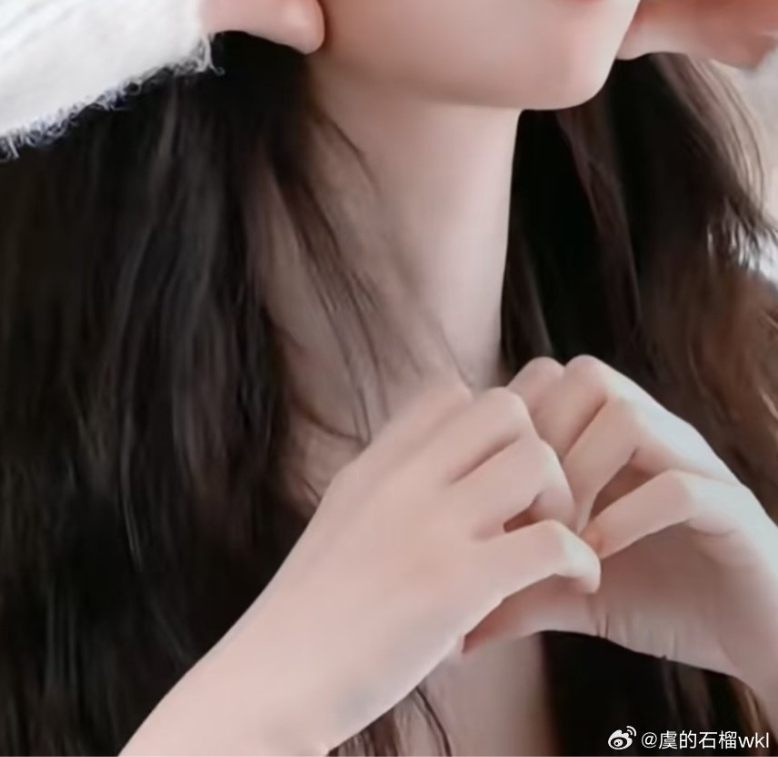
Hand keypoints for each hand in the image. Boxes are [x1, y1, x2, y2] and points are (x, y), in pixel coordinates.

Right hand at [122, 380, 599, 755]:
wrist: (271, 685)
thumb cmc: (308, 626)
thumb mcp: (339, 527)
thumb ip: (386, 495)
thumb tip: (434, 485)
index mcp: (375, 468)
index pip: (450, 394)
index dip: (487, 430)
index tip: (493, 481)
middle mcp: (403, 483)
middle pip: (504, 408)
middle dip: (537, 450)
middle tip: (536, 509)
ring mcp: (431, 529)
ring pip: (536, 460)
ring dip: (563, 500)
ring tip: (555, 545)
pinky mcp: (457, 585)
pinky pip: (551, 542)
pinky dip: (579, 559)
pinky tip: (575, 582)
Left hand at [463, 355, 777, 702]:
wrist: (757, 637)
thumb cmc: (665, 598)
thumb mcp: (579, 591)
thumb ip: (523, 588)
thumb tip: (454, 633)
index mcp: (618, 438)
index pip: (553, 378)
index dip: (517, 424)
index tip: (497, 490)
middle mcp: (658, 434)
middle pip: (587, 375)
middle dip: (546, 439)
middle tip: (531, 509)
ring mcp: (696, 463)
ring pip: (629, 414)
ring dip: (584, 472)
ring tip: (566, 534)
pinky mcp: (732, 508)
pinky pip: (679, 484)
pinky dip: (629, 517)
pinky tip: (603, 558)